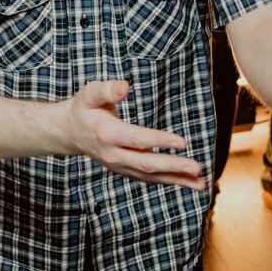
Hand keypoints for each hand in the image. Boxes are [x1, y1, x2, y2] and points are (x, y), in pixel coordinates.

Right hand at [60, 79, 205, 189]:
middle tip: (198, 168)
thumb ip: (106, 89)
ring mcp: (119, 166)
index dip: (159, 141)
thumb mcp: (89, 93)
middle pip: (147, 164)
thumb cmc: (84, 108)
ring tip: (202, 184)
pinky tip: (188, 182)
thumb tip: (125, 86)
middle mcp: (113, 155)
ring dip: (177, 181)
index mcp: (107, 134)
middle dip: (174, 167)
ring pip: (150, 177)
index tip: (182, 142)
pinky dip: (169, 181)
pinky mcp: (125, 170)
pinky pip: (149, 178)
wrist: (69, 132)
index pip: (137, 140)